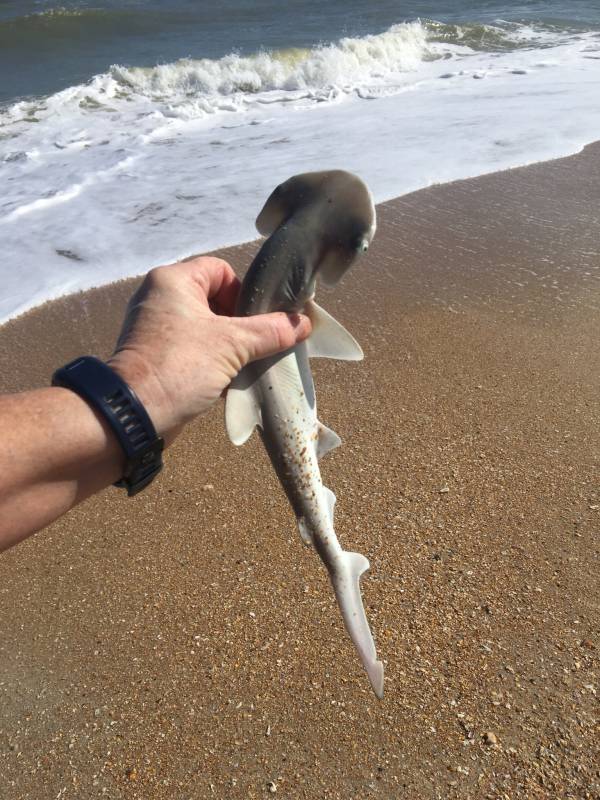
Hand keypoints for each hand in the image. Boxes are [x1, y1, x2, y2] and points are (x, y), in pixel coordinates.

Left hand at [108, 257, 310, 443]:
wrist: (135, 414)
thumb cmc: (181, 366)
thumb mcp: (233, 345)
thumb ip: (271, 331)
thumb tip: (303, 323)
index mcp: (173, 281)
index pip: (221, 271)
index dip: (245, 292)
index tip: (259, 320)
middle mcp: (161, 298)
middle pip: (217, 300)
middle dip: (242, 325)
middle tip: (259, 345)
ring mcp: (158, 328)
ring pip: (208, 329)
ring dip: (231, 347)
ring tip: (247, 365)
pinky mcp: (158, 355)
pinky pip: (195, 350)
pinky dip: (214, 362)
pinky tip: (230, 381)